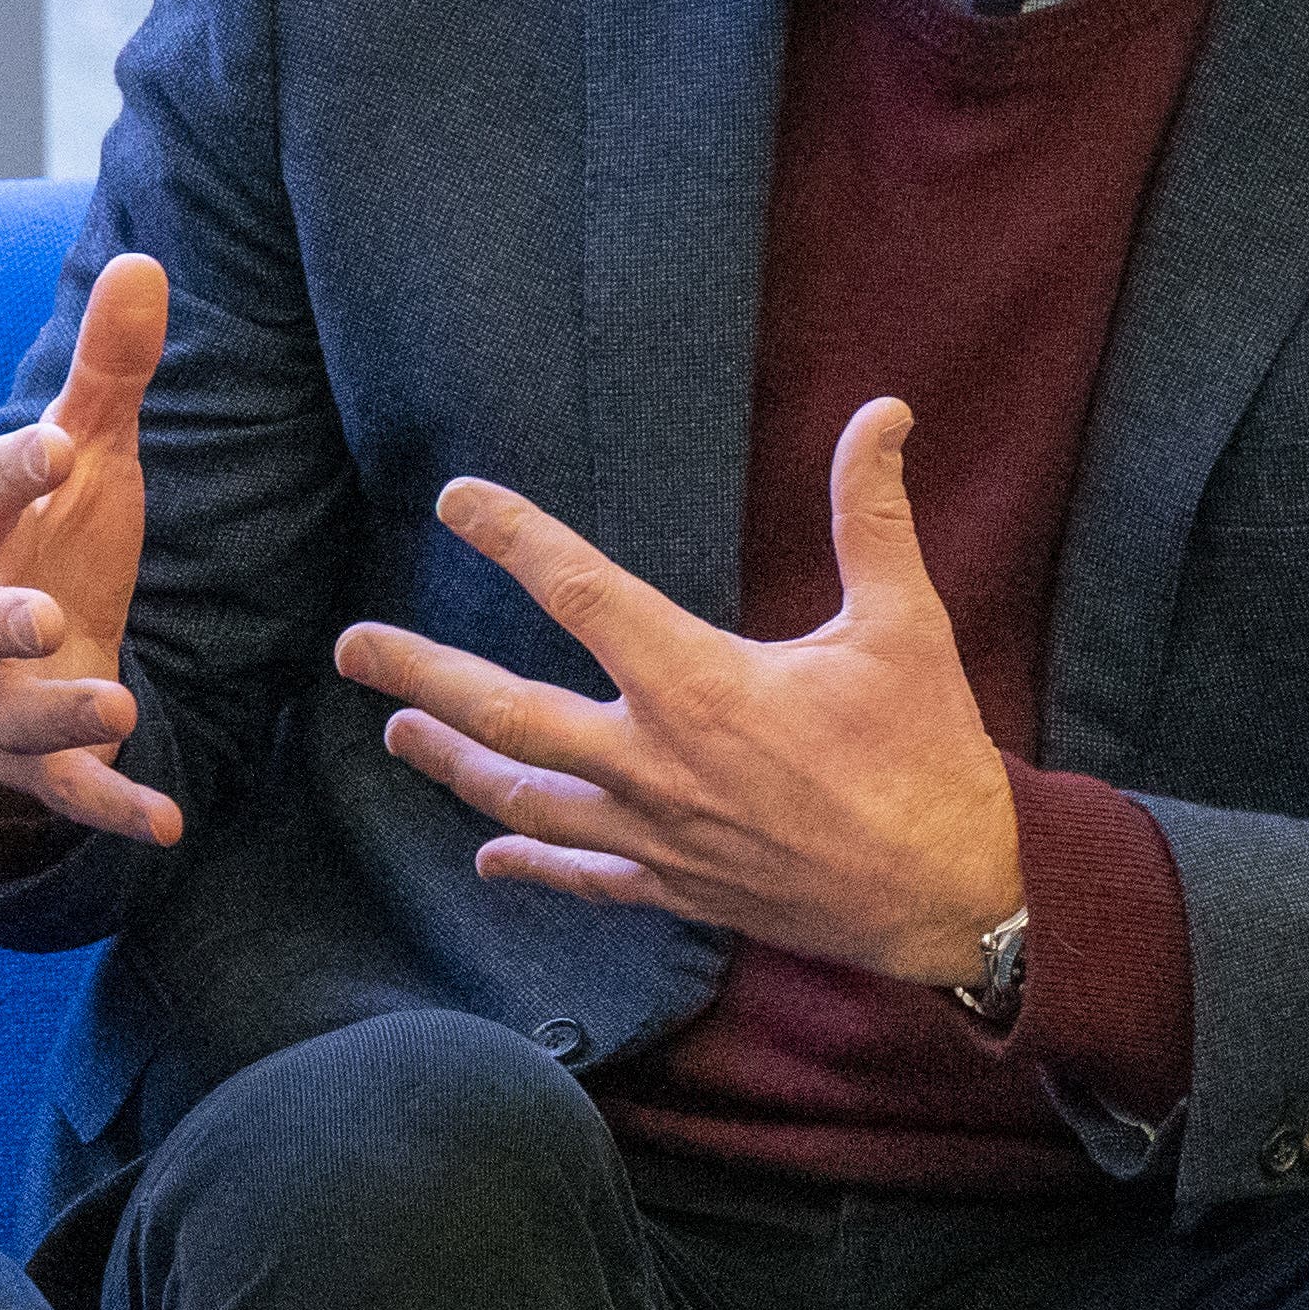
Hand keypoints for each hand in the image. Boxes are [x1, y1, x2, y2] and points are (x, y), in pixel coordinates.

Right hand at [0, 250, 182, 844]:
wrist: (22, 655)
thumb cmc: (53, 537)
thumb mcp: (86, 458)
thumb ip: (109, 374)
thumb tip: (145, 262)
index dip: (11, 471)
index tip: (58, 443)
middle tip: (48, 616)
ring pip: (12, 717)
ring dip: (62, 718)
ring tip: (118, 709)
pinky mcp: (36, 762)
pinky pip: (66, 795)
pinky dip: (112, 809)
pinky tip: (169, 821)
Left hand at [332, 399, 1022, 981]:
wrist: (954, 895)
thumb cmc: (928, 758)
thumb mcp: (905, 626)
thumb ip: (874, 516)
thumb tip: (883, 414)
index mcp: (699, 685)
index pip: (581, 593)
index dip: (513, 538)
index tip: (456, 501)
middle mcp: (654, 763)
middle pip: (508, 714)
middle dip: (423, 676)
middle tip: (353, 650)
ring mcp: (656, 834)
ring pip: (525, 799)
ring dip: (454, 764)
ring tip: (397, 733)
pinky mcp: (677, 889)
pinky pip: (582, 877)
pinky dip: (529, 865)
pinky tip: (485, 858)